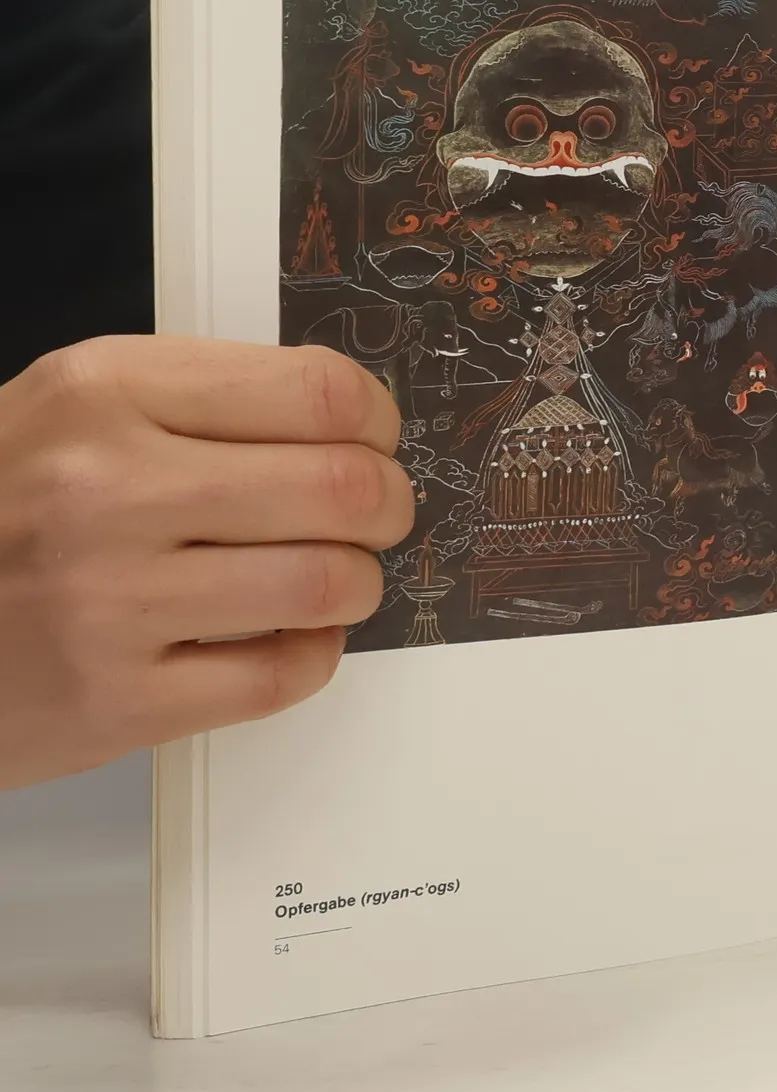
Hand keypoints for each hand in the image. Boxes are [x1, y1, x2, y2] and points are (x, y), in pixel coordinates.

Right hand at [0, 337, 413, 790]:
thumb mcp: (72, 410)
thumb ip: (202, 402)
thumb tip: (349, 420)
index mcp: (104, 394)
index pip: (318, 391)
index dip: (376, 421)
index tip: (376, 440)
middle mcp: (105, 489)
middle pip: (343, 487)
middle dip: (388, 504)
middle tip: (378, 515)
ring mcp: (110, 600)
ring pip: (328, 583)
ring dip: (357, 583)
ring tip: (332, 577)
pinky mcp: (117, 700)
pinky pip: (281, 675)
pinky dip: (313, 654)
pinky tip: (287, 636)